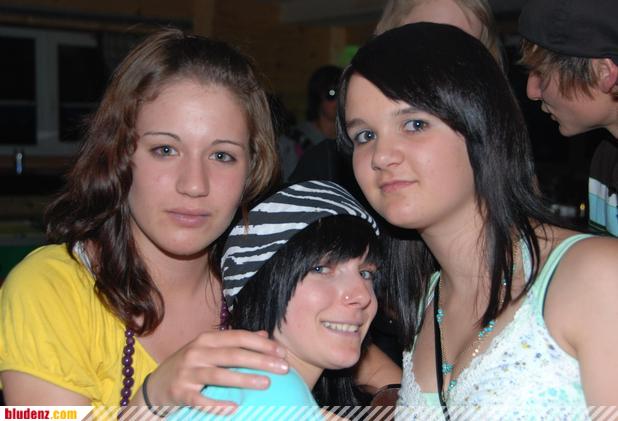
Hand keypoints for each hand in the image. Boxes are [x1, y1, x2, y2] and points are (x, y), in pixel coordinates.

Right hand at [132, 329, 287, 408]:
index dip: (260, 344)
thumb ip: (235, 341)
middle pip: (232, 355)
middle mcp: (196, 352)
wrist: (156, 385)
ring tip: (266, 384)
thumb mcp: (209, 348)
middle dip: (260, 360)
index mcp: (206, 339)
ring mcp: (187, 372)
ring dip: (244, 379)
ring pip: (219, 375)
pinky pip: (201, 400)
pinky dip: (217, 404)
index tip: (281, 352)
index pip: (238, 337)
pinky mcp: (181, 393)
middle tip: (283, 368)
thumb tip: (264, 334)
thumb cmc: (190, 365)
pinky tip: (234, 408)